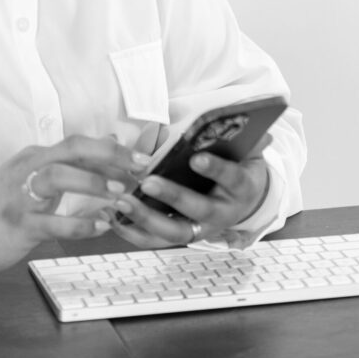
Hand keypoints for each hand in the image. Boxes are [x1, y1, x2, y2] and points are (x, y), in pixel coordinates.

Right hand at [0, 136, 149, 275]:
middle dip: (109, 157)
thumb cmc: (2, 206)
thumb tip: (108, 140)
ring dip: (92, 183)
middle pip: (71, 150)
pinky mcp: (16, 224)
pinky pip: (51, 222)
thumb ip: (71, 161)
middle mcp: (28, 169)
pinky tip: (101, 227)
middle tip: (139, 170)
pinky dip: (79, 225)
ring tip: (120, 194)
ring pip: (57, 177)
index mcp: (35, 157)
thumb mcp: (35, 176)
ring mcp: (20, 196)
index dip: (112, 149)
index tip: (142, 159)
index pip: (78, 143)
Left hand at [111, 135, 272, 247]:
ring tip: (121, 201)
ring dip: (145, 218)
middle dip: (172, 197)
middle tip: (147, 182)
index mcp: (241, 188)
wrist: (245, 202)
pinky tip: (111, 216)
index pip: (231, 178)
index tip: (195, 158)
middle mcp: (223, 214)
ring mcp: (201, 229)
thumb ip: (243, 135)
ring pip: (174, 232)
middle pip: (198, 210)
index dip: (215, 169)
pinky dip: (132, 231)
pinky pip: (155, 240)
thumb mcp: (247, 151)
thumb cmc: (239, 169)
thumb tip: (240, 116)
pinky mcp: (181, 237)